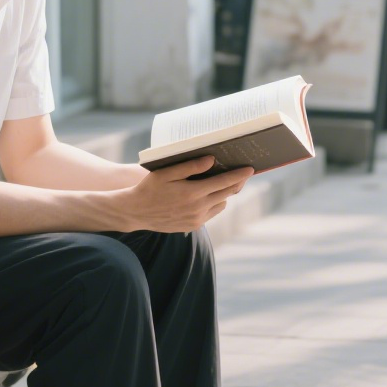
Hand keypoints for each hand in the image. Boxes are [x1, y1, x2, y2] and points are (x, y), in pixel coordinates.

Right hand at [118, 156, 253, 232]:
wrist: (136, 212)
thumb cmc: (150, 188)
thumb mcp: (167, 172)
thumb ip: (190, 166)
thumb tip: (212, 160)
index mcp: (193, 193)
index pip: (224, 182)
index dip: (239, 175)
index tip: (250, 168)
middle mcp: (198, 208)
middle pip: (227, 193)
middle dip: (236, 182)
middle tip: (243, 172)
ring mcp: (197, 219)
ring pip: (221, 204)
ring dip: (224, 194)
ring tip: (223, 182)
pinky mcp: (193, 226)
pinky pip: (211, 213)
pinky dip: (214, 203)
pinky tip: (208, 194)